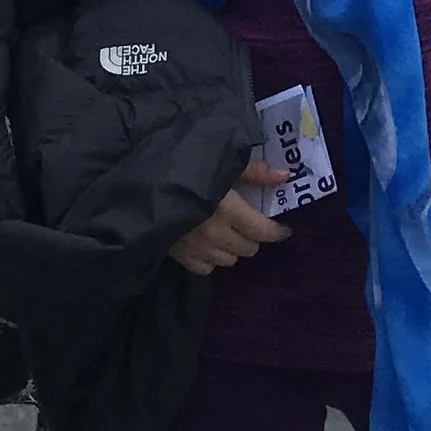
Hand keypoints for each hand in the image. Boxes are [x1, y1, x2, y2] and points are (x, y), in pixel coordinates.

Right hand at [168, 158, 291, 275]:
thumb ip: (255, 172)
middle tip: (248, 222)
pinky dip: (212, 258)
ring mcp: (197, 249)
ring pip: (229, 260)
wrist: (146, 182)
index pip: (262, 230)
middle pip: (248, 248)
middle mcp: (216, 234)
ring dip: (233, 248)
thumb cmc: (188, 167)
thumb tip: (285, 176)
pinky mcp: (181, 257)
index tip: (283, 229)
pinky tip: (208, 243)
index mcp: (228, 210)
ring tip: (227, 231)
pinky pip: (207, 268)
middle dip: (253, 236)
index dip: (277, 231)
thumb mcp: (224, 162)